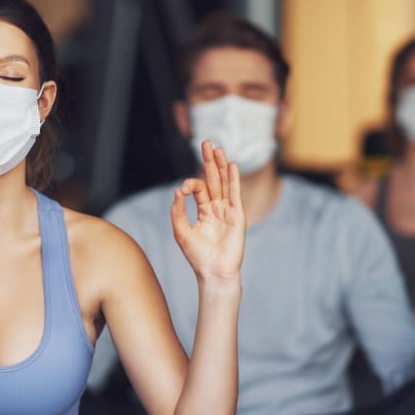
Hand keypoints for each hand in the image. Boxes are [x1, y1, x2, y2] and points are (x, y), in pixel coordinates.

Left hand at [170, 141, 245, 283]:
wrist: (214, 272)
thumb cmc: (197, 256)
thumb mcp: (181, 232)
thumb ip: (178, 212)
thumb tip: (177, 191)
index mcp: (204, 211)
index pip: (199, 189)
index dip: (190, 184)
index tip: (182, 191)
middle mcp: (217, 208)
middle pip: (214, 179)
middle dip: (210, 161)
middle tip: (206, 142)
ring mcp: (228, 211)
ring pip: (225, 183)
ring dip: (222, 165)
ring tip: (217, 148)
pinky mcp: (237, 216)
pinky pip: (235, 194)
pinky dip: (234, 179)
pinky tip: (231, 165)